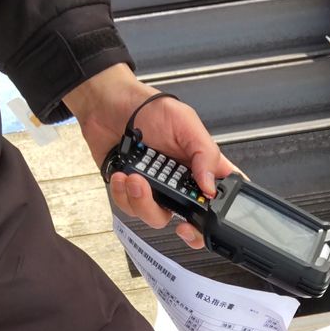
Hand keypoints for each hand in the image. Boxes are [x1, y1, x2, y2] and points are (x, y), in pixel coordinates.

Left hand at [63, 63, 236, 248]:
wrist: (107, 104)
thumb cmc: (148, 107)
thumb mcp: (186, 123)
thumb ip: (205, 154)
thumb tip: (210, 186)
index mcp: (201, 164)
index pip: (223, 193)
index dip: (222, 210)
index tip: (211, 214)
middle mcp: (181, 181)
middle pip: (193, 218)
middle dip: (186, 226)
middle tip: (179, 219)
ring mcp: (157, 188)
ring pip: (158, 217)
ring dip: (144, 202)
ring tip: (135, 178)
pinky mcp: (132, 191)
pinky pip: (131, 208)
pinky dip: (123, 194)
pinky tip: (122, 175)